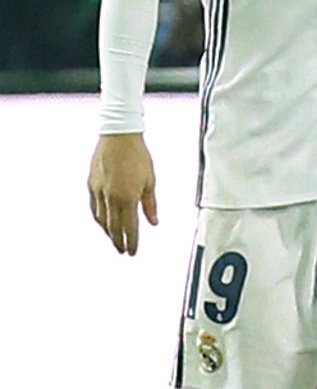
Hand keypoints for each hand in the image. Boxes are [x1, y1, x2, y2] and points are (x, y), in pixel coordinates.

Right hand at [88, 133, 157, 255]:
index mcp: (128, 197)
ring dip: (108, 232)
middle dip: (119, 242)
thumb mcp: (150, 180)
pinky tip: (102, 221)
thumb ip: (150, 204)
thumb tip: (153, 222)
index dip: (132, 242)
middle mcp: (111, 197)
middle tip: (123, 251)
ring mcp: (99, 191)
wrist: (118, 136)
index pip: (130, 228)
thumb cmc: (137, 156)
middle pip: (113, 228)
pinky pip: (93, 207)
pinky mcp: (91, 184)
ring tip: (114, 239)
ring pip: (101, 219)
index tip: (132, 252)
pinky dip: (98, 218)